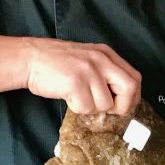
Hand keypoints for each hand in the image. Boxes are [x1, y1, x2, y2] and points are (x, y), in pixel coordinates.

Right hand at [23, 39, 140, 115]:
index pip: (134, 78)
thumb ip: (104, 74)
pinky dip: (77, 108)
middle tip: (107, 110)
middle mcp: (101, 60)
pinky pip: (86, 107)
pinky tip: (67, 96)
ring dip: (92, 108)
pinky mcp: (75, 82)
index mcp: (106, 54)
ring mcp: (89, 70)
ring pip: (105, 104)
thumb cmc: (55, 63)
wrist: (29, 58)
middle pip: (129, 88)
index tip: (120, 105)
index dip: (131, 96)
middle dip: (121, 106)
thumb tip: (118, 100)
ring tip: (77, 97)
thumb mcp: (87, 59)